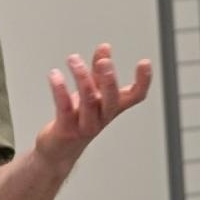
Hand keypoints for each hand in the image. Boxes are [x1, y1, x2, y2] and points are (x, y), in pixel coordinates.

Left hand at [36, 44, 152, 173]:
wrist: (58, 151)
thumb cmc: (77, 120)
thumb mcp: (90, 93)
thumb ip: (97, 71)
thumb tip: (105, 47)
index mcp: (111, 108)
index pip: (135, 97)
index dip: (143, 82)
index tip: (144, 63)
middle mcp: (102, 117)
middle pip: (112, 100)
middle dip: (108, 80)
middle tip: (104, 62)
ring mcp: (85, 126)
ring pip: (88, 102)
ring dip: (82, 78)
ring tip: (73, 59)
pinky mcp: (66, 130)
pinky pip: (65, 109)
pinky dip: (60, 91)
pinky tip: (55, 75)